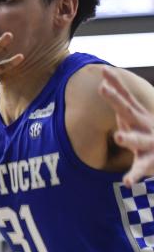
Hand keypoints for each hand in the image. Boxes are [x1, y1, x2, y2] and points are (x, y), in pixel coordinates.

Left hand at [99, 68, 153, 185]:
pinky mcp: (150, 161)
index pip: (126, 96)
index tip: (104, 70)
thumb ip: (123, 100)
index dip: (115, 83)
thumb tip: (105, 82)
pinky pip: (141, 168)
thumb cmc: (149, 131)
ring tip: (118, 137)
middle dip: (115, 100)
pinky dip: (134, 175)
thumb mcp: (136, 115)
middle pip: (128, 111)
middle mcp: (144, 125)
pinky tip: (127, 182)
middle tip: (102, 89)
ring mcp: (148, 142)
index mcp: (138, 116)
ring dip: (129, 138)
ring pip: (138, 140)